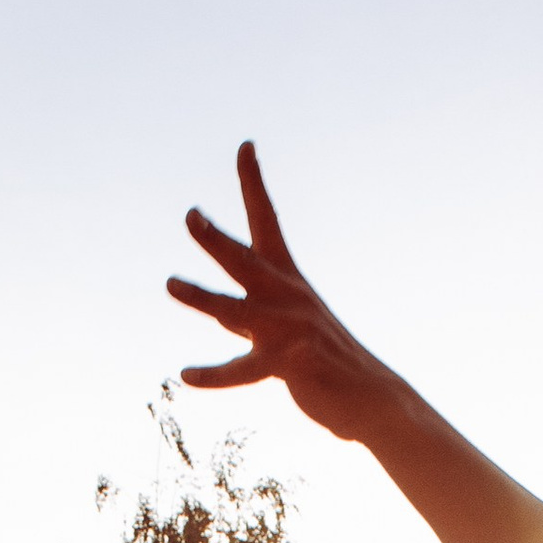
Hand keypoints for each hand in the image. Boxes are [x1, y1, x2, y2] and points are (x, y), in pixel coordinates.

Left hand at [169, 144, 399, 441]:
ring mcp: (287, 330)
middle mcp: (287, 297)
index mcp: (289, 279)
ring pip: (235, 310)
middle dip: (216, 239)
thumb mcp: (289, 327)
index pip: (267, 221)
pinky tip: (186, 375)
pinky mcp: (288, 364)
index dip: (254, 184)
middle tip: (192, 216)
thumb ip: (252, 317)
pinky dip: (214, 375)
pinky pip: (241, 370)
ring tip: (171, 284)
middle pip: (245, 260)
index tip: (245, 146)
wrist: (370, 396)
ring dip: (202, 297)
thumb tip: (220, 315)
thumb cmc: (327, 361)